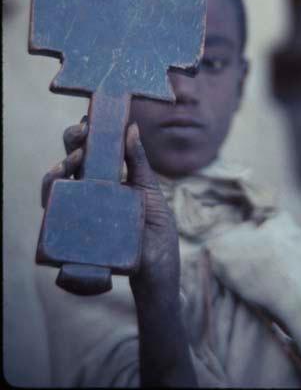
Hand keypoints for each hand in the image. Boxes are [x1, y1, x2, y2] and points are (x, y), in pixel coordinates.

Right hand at [41, 118, 180, 299]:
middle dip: (73, 140)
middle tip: (83, 133)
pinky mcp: (73, 227)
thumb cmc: (155, 232)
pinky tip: (59, 180)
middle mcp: (91, 190)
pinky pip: (53, 206)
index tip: (92, 118)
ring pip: (57, 178)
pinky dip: (51, 189)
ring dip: (61, 162)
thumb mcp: (150, 193)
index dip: (89, 130)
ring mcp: (81, 208)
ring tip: (74, 159)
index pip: (94, 148)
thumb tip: (132, 127)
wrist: (156, 274)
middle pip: (73, 158)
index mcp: (111, 178)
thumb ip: (139, 164)